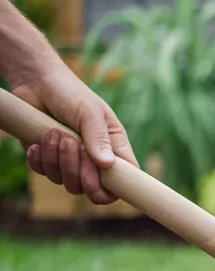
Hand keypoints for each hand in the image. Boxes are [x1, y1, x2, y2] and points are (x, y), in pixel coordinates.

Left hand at [13, 62, 136, 205]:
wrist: (36, 82)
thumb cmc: (70, 93)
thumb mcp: (89, 111)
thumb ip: (98, 137)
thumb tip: (107, 164)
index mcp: (113, 148)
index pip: (123, 179)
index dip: (112, 189)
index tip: (97, 182)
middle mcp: (94, 159)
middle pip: (90, 188)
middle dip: (77, 170)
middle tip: (70, 142)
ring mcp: (70, 162)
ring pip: (65, 182)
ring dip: (56, 159)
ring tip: (54, 132)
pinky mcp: (47, 159)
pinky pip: (44, 173)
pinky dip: (39, 160)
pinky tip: (38, 142)